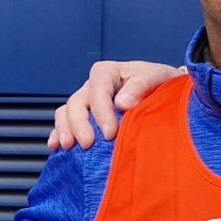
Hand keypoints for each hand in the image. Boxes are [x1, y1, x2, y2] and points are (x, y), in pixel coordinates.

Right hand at [47, 60, 182, 147]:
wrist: (164, 94)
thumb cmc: (161, 84)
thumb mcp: (158, 77)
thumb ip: (141, 85)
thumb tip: (122, 103)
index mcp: (109, 72)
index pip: (98, 87)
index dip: (101, 110)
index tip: (110, 133)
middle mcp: (93, 87)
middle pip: (77, 102)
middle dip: (79, 124)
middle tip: (87, 144)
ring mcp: (86, 102)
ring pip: (65, 112)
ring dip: (64, 130)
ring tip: (68, 147)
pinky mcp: (84, 118)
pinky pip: (63, 124)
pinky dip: (57, 134)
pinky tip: (56, 147)